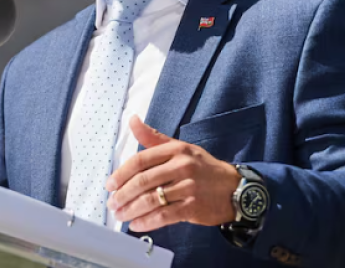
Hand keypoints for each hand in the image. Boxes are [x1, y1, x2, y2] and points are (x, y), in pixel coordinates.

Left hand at [105, 115, 240, 231]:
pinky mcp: (193, 207)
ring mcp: (188, 188)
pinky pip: (164, 216)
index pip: (140, 161)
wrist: (234, 187)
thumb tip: (132, 120)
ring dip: (131, 210)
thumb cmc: (202, 167)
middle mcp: (181, 167)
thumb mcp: (180, 147)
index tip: (110, 185)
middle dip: (123, 194)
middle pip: (143, 181)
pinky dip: (147, 221)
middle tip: (112, 203)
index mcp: (175, 150)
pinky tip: (136, 224)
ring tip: (120, 215)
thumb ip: (153, 137)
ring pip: (151, 200)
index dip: (121, 174)